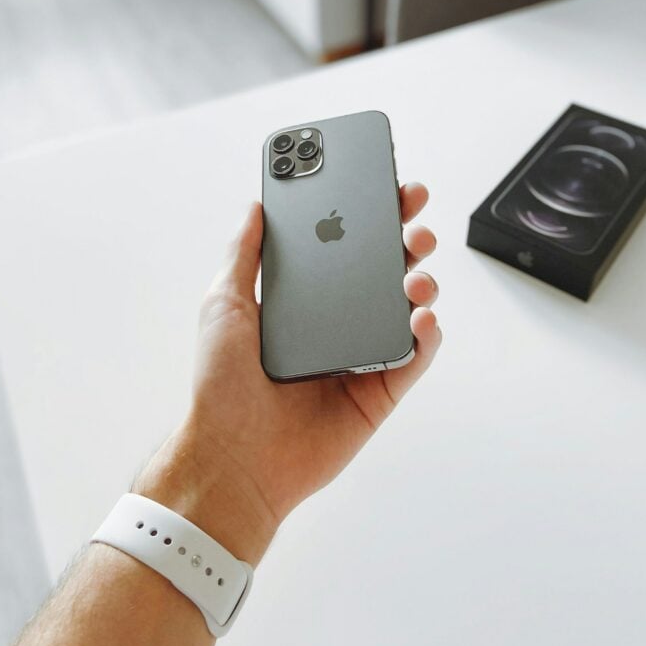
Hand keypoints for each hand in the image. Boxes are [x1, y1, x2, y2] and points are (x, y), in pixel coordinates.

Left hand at [137, 183, 440, 562]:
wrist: (232, 456)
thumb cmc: (221, 384)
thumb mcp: (224, 304)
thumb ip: (245, 254)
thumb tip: (255, 207)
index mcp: (305, 301)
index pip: (345, 248)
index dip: (370, 217)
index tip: (388, 189)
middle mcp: (337, 324)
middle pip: (384, 271)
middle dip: (406, 240)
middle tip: (414, 222)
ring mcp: (361, 357)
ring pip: (406, 309)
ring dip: (421, 283)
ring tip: (415, 275)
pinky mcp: (379, 393)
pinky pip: (413, 359)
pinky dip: (425, 336)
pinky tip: (420, 317)